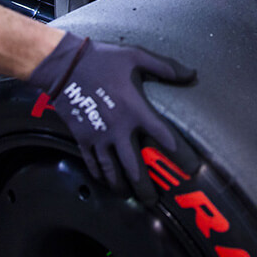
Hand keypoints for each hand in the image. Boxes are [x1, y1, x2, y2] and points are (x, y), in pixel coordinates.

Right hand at [28, 32, 197, 202]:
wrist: (65, 65)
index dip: (181, 155)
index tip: (192, 168)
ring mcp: (99, 136)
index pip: (164, 137)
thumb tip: (192, 74)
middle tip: (155, 200)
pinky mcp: (83, 138)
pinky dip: (102, 177)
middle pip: (135, 167)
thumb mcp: (136, 56)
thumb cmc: (103, 59)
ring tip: (132, 197)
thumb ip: (166, 68)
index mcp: (136, 109)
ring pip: (112, 172)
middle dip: (146, 188)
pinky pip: (93, 164)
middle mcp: (119, 128)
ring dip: (123, 187)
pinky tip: (108, 182)